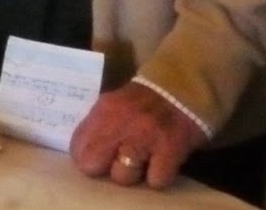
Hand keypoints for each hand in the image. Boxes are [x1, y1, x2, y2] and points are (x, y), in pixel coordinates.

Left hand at [70, 81, 208, 189]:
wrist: (186, 85)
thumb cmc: (147, 99)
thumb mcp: (116, 103)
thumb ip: (99, 124)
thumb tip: (82, 153)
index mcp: (105, 109)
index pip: (78, 147)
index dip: (88, 158)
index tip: (100, 158)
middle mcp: (121, 121)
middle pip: (93, 164)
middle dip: (105, 168)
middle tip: (120, 162)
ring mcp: (146, 136)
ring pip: (123, 177)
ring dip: (134, 173)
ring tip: (146, 158)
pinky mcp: (170, 149)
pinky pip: (155, 180)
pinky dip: (159, 175)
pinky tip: (163, 160)